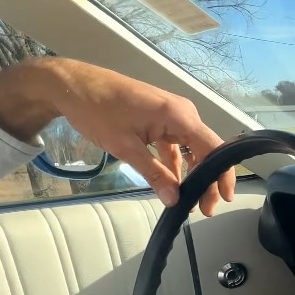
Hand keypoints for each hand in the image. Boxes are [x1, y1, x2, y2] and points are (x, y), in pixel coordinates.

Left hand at [0, 58, 233, 215]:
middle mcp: (182, 113)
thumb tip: (175, 200)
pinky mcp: (161, 118)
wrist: (72, 85)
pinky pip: (177, 144)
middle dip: (208, 180)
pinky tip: (173, 182)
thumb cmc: (97, 111)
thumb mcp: (125, 147)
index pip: (213, 148)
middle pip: (206, 150)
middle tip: (204, 208)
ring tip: (191, 200)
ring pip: (193, 149)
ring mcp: (173, 114)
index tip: (222, 199)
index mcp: (179, 115)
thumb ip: (154, 174)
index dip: (221, 175)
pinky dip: (177, 163)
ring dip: (193, 174)